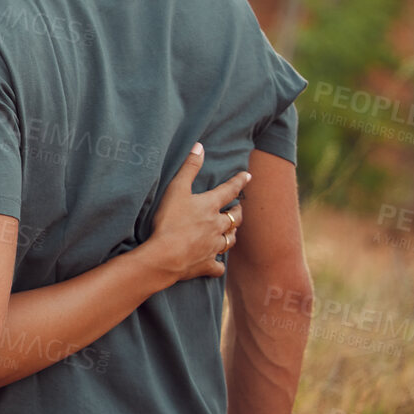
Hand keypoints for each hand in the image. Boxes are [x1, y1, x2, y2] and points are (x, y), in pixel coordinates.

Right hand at [136, 144, 250, 283]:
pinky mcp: (207, 265)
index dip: (239, 182)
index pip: (230, 190)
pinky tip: (217, 264)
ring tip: (230, 232)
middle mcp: (217, 226)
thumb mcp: (176, 189)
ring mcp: (213, 246)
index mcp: (210, 206)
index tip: (247, 176)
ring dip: (231, 235)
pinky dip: (218, 265)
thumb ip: (189, 168)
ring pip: (230, 240)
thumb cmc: (169, 221)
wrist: (166, 256)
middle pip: (235, 218)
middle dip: (238, 212)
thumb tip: (200, 146)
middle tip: (238, 209)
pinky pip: (218, 266)